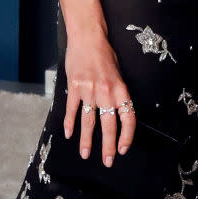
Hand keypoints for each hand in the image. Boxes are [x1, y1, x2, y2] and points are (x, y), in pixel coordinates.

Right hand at [63, 33, 134, 165]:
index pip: (128, 118)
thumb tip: (116, 113)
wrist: (88, 37)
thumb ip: (117, 93)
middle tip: (107, 161)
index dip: (127, 136)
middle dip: (108, 147)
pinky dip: (70, 124)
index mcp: (120, 89)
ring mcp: (89, 90)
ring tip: (86, 154)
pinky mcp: (74, 87)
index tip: (124, 148)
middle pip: (109, 125)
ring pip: (89, 122)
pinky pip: (73, 110)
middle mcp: (106, 92)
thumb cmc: (104, 54)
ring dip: (86, 140)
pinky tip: (69, 134)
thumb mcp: (118, 73)